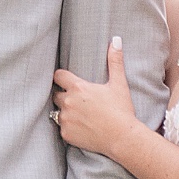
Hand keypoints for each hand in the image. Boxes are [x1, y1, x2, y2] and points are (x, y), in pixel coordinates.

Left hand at [53, 36, 137, 155]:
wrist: (122, 138)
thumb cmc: (121, 110)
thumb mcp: (119, 84)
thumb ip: (115, 61)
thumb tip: (116, 40)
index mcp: (78, 87)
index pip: (58, 76)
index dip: (62, 78)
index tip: (67, 81)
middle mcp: (68, 102)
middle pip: (56, 95)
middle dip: (64, 96)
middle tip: (79, 101)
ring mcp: (65, 119)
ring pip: (58, 112)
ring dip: (66, 112)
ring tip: (81, 116)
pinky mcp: (66, 134)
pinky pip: (62, 128)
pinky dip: (70, 128)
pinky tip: (82, 128)